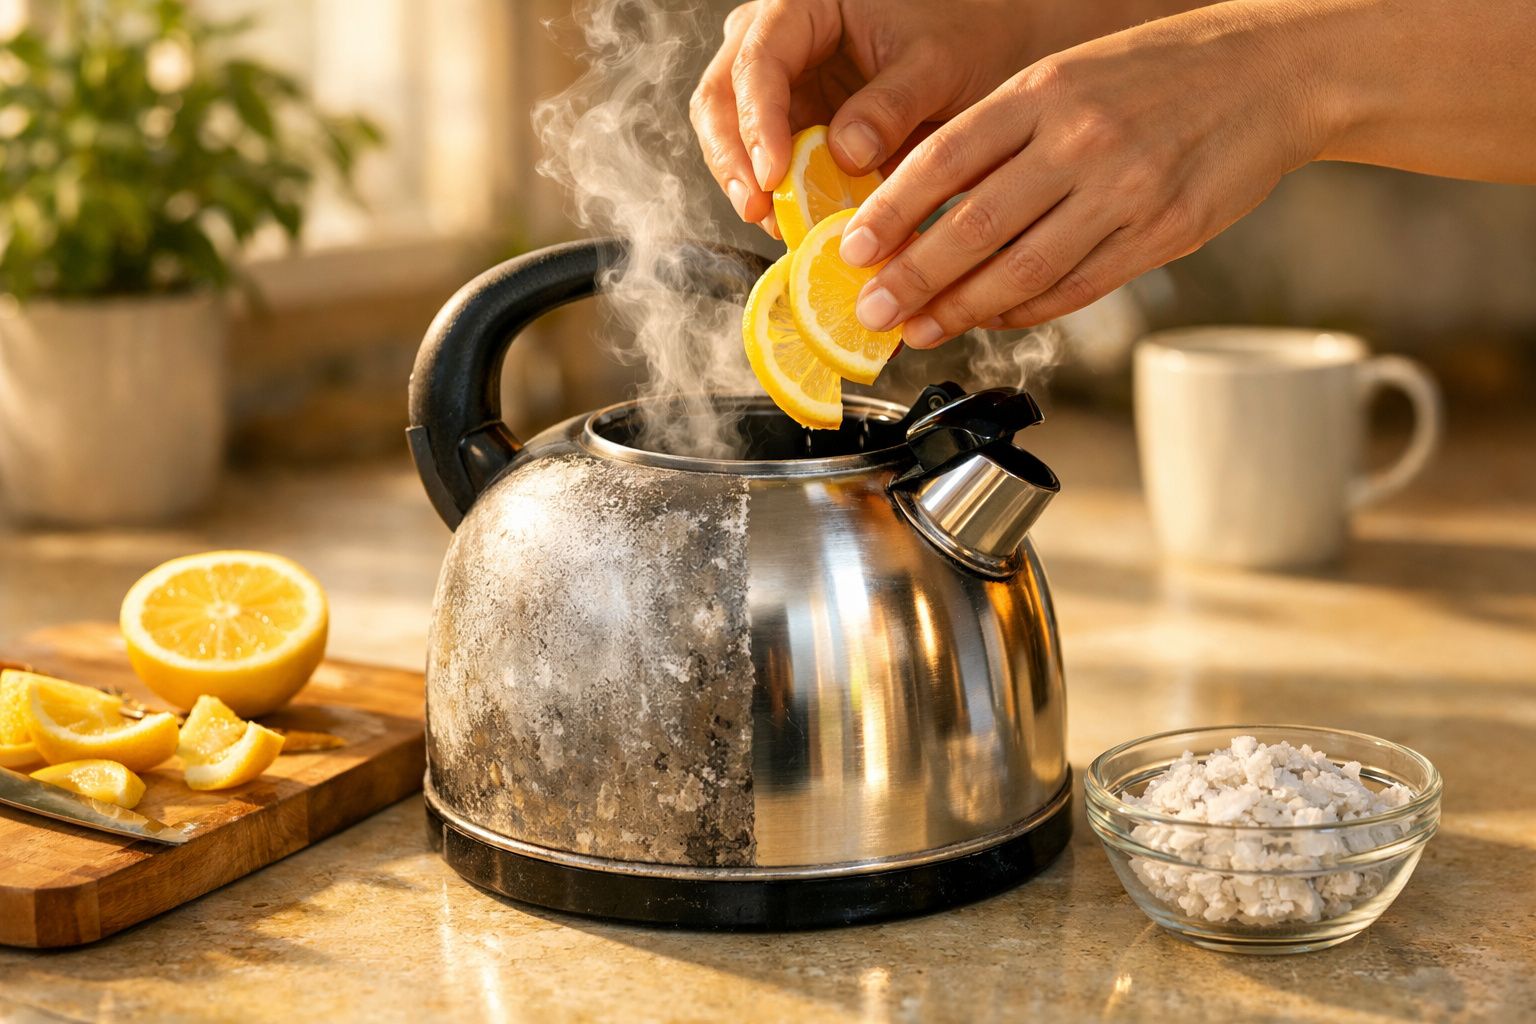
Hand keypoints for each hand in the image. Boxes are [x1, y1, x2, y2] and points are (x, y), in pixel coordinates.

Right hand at [689, 0, 1043, 236]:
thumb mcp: (938, 65)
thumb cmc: (963, 36)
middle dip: (732, 158)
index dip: (757, 120)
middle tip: (756, 209)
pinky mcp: (794, 119)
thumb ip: (892, 106)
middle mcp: (777, 36)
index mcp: (805, 4)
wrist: (984, 47)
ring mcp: (780, 80)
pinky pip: (766, 158)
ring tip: (774, 224)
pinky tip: (794, 222)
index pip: (759, 60)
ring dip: (746, 181)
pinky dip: (776, 192)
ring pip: (731, 132)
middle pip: (722, 95)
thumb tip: (843, 156)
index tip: (772, 174)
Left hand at [842, 3, 1327, 345]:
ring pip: (1023, 269)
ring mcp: (1124, 192)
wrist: (1272, 74)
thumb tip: (926, 204)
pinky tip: (991, 318)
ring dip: (962, 309)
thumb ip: (1004, 134)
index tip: (852, 249)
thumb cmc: (1158, 74)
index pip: (944, 157)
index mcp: (1045, 90)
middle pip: (975, 225)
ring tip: (921, 328)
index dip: (890, 212)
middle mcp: (1080, 141)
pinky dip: (1026, 311)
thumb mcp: (1069, 76)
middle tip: (872, 310)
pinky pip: (1077, 287)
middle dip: (913, 277)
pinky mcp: (1162, 234)